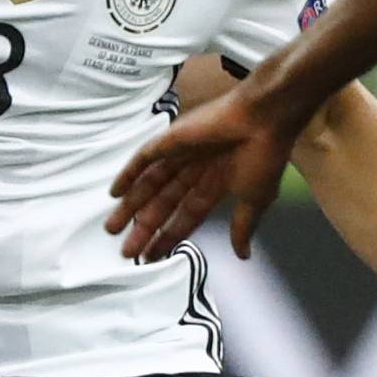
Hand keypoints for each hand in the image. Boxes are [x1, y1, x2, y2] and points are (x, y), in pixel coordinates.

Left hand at [107, 83, 296, 263]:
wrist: (264, 119)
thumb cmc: (265, 155)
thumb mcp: (255, 198)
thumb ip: (243, 226)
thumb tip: (243, 255)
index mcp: (215, 185)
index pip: (185, 217)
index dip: (168, 237)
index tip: (153, 257)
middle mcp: (193, 171)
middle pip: (163, 205)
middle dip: (145, 228)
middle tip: (126, 252)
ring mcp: (180, 155)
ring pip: (149, 185)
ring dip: (131, 206)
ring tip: (112, 229)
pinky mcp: (171, 140)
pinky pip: (144, 159)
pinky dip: (128, 174)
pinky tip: (115, 192)